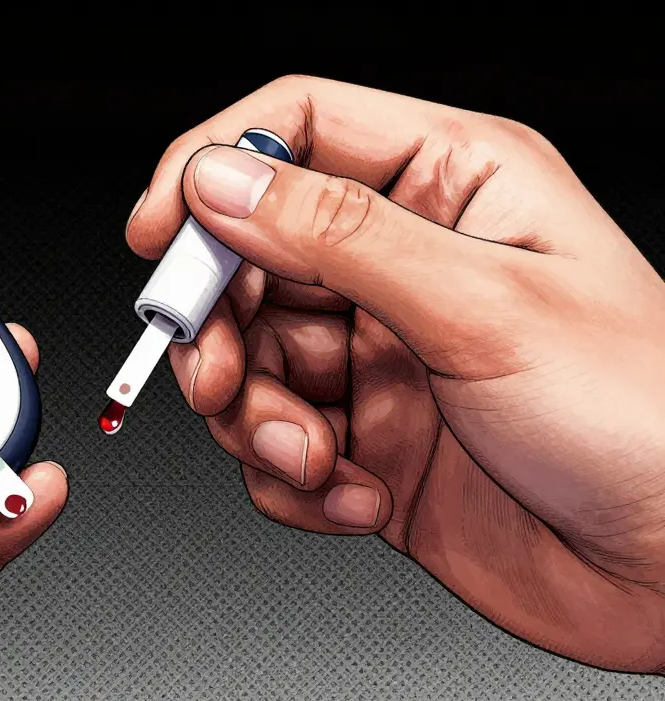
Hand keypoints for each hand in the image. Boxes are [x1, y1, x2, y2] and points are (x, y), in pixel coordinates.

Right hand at [126, 75, 664, 673]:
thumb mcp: (480, 305)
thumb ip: (336, 235)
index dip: (212, 171)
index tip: (158, 235)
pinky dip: (292, 478)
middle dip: (222, 326)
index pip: (295, 129)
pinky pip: (273, 444)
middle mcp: (405, 264)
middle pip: (248, 257)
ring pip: (249, 360)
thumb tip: (221, 183)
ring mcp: (381, 356)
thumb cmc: (642, 419)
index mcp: (450, 186)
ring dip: (258, 419)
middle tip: (224, 375)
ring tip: (315, 455)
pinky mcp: (366, 441)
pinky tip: (356, 495)